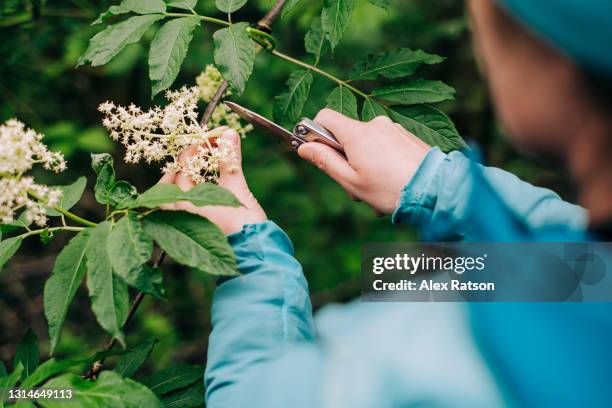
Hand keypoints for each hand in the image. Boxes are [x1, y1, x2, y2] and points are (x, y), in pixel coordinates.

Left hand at [160, 128, 266, 234]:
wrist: (254, 255)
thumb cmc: (243, 228)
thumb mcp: (237, 190)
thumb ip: (229, 160)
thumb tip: (228, 135)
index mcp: (182, 204)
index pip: (184, 165)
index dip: (199, 145)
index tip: (215, 135)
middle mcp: (178, 213)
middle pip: (175, 177)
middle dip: (190, 158)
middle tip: (207, 144)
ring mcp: (185, 220)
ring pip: (178, 190)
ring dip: (191, 171)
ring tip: (207, 158)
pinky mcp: (197, 225)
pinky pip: (188, 200)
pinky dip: (196, 186)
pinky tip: (208, 177)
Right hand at [297, 109, 431, 214]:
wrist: (436, 191)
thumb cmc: (390, 190)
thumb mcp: (350, 181)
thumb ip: (324, 161)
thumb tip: (303, 147)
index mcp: (357, 133)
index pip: (324, 117)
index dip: (315, 133)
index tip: (317, 151)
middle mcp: (376, 124)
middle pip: (347, 135)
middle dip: (345, 158)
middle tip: (355, 185)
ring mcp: (395, 129)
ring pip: (367, 144)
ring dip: (366, 165)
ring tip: (378, 190)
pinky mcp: (409, 136)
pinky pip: (386, 146)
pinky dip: (384, 163)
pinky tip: (392, 183)